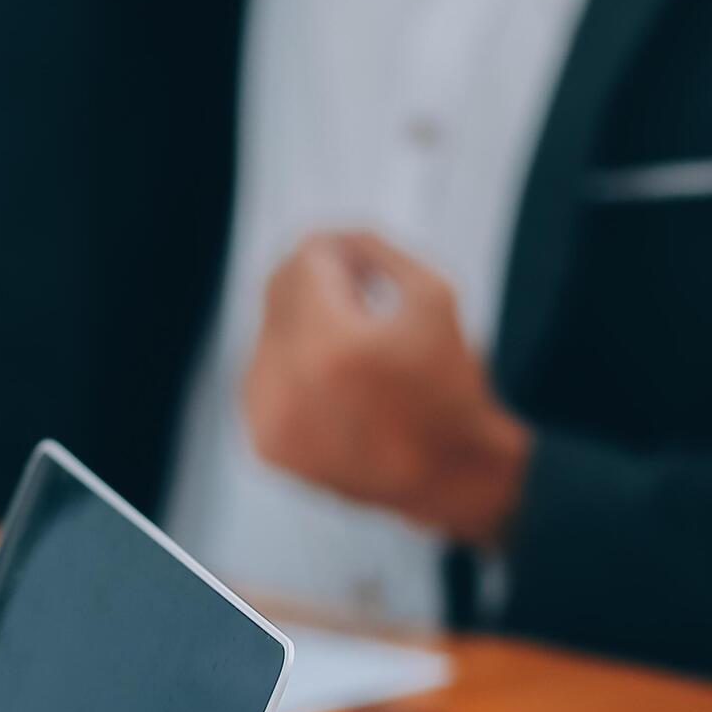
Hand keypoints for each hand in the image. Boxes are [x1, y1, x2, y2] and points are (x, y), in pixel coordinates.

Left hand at [241, 232, 533, 547]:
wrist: (450, 474)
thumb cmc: (449, 385)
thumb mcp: (432, 293)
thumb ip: (371, 248)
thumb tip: (324, 237)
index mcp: (333, 347)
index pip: (304, 261)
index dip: (337, 250)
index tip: (361, 259)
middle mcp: (290, 387)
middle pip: (278, 292)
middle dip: (317, 283)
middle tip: (359, 294)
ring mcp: (271, 420)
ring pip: (266, 333)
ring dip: (304, 326)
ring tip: (354, 347)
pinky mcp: (265, 444)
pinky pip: (260, 376)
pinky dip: (292, 369)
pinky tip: (336, 383)